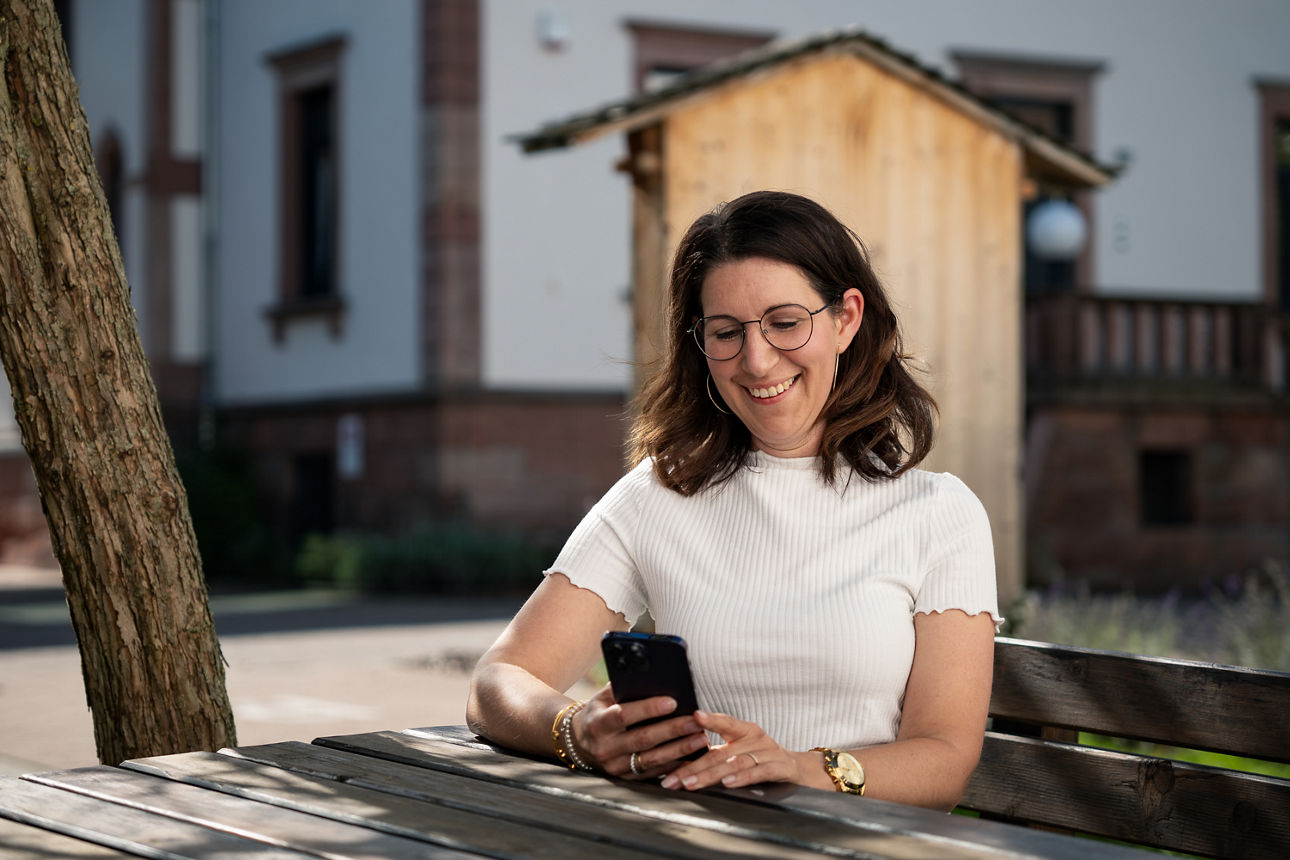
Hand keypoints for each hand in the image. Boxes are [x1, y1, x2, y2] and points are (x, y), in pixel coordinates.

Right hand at [572, 684, 709, 779]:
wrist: (580, 741)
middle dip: (672, 730)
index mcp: (598, 722)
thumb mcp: (604, 697)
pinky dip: (674, 766)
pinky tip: (692, 758)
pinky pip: (653, 773)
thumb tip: (654, 676)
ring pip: (651, 759)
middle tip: (696, 721)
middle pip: (643, 738)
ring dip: (679, 750)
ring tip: (701, 739)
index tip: (672, 701)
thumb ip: (625, 687)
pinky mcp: (625, 778)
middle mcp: (605, 747)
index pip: (624, 715)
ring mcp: (615, 765)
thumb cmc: (600, 711)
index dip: (648, 709)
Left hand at [659, 710, 807, 790]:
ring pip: (736, 763)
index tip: (693, 716)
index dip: (710, 719)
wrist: (803, 772)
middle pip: (721, 752)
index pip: (726, 722)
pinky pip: (759, 773)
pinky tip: (727, 783)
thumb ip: (718, 754)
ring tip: (691, 783)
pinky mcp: (782, 769)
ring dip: (710, 775)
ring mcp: (770, 753)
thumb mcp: (743, 752)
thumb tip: (681, 761)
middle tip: (673, 779)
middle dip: (693, 767)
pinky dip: (742, 778)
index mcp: (745, 731)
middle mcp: (757, 739)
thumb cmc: (765, 761)